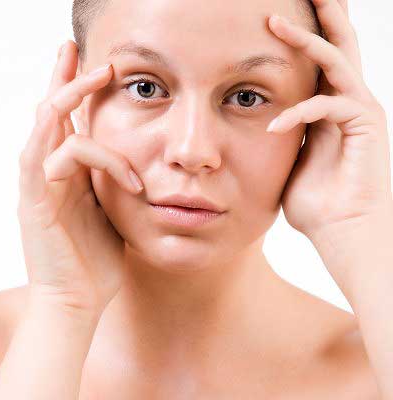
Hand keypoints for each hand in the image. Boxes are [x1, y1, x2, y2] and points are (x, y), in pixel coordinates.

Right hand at [17, 40, 142, 314]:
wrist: (78, 300)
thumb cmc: (98, 259)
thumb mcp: (112, 213)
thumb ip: (113, 185)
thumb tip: (130, 163)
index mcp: (67, 175)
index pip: (67, 123)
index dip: (75, 93)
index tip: (96, 69)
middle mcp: (47, 172)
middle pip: (49, 110)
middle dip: (64, 77)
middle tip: (78, 47)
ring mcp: (38, 183)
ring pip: (49, 121)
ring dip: (73, 93)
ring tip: (102, 72)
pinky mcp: (36, 198)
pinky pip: (63, 157)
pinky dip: (103, 160)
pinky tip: (131, 180)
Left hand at [266, 0, 391, 239]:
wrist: (341, 230)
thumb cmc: (317, 203)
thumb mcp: (292, 162)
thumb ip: (287, 138)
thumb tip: (269, 125)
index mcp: (329, 111)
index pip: (318, 64)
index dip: (303, 39)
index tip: (278, 19)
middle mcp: (348, 104)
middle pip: (336, 48)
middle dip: (320, 17)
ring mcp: (360, 113)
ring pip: (336, 61)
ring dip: (307, 40)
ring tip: (273, 22)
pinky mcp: (366, 126)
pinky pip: (329, 105)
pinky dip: (299, 112)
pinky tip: (275, 127)